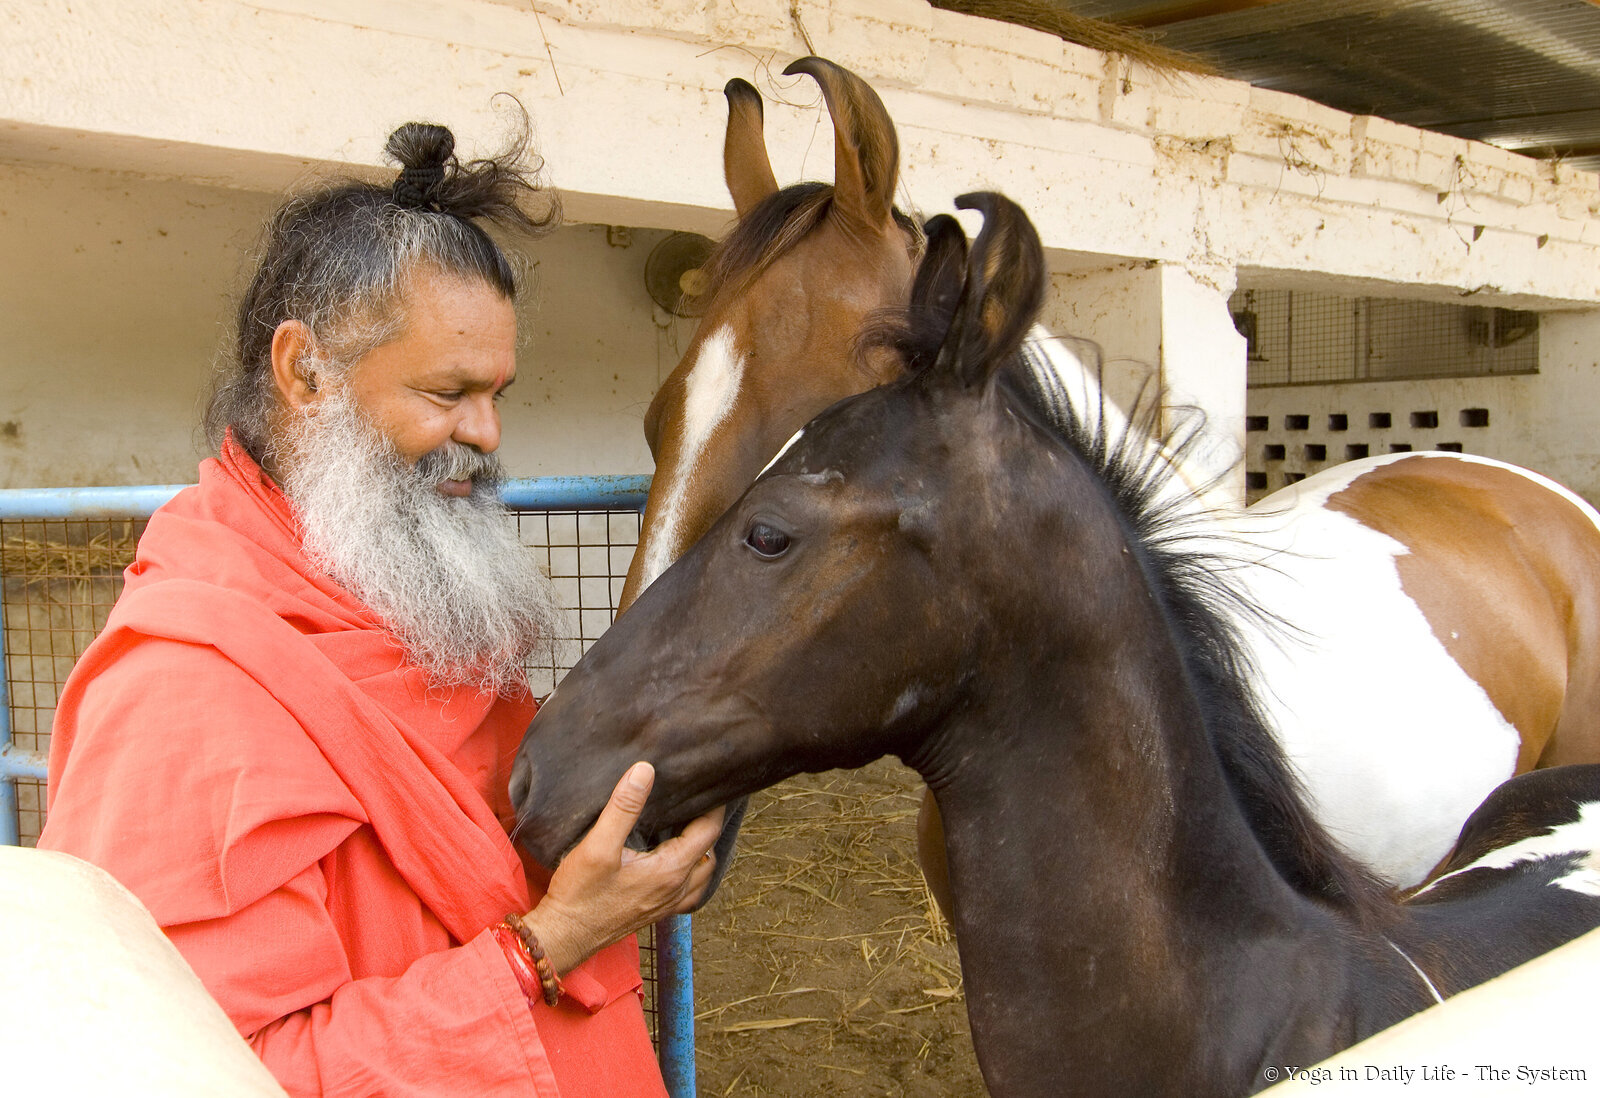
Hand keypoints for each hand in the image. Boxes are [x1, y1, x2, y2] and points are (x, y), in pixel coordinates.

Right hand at [518, 761, 723, 972]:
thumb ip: (624, 808)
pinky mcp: (656, 911)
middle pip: (710, 849)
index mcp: (671, 870)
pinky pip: (689, 889)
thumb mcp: (598, 846)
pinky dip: (692, 870)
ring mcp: (668, 903)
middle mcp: (677, 888)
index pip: (709, 830)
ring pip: (703, 872)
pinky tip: (675, 858)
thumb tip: (645, 771)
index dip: (713, 805)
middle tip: (698, 799)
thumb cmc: (579, 894)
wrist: (564, 936)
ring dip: (703, 848)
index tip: (709, 784)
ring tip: (689, 824)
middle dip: (710, 823)